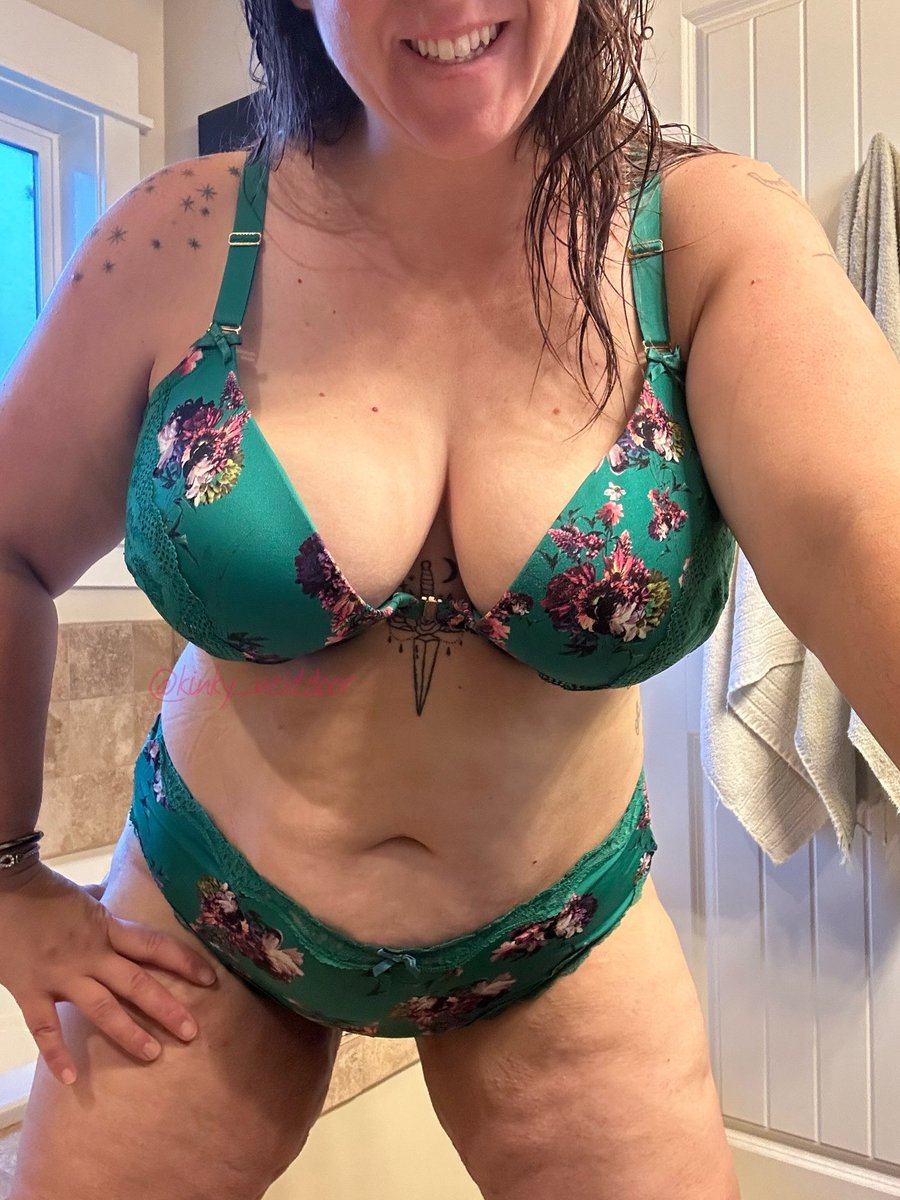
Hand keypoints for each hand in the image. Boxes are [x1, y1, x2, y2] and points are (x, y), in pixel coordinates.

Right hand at [0, 862, 216, 1085]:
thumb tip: (111, 892)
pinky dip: (56, 1054)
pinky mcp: (31, 990)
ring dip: (129, 1033)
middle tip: (192, 1031)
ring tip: (154, 1054)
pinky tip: (71, 1077)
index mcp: (107, 928)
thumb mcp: (82, 893)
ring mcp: (62, 975)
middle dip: (167, 1007)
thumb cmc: (43, 889)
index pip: (154, 946)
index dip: (184, 962)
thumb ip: (100, 900)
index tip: (210, 979)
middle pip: (137, 983)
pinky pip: (45, 1028)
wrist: (3, 888)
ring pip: (102, 1008)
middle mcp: (91, 954)